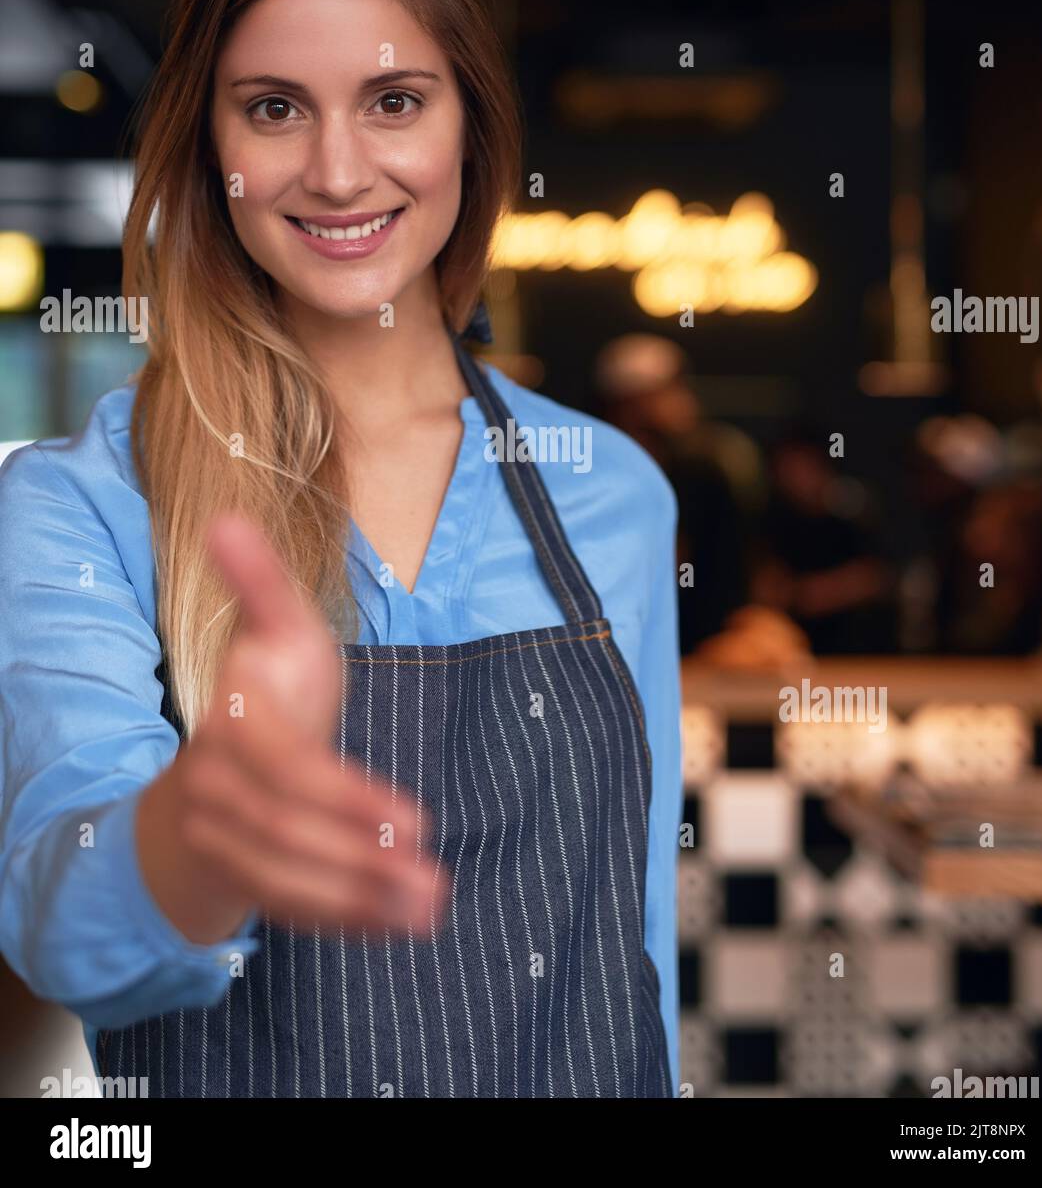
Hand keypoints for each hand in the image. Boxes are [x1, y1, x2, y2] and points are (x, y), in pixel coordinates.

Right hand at [147, 513, 448, 942]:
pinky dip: (347, 921)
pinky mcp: (243, 881)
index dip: (349, 797)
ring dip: (361, 900)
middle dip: (362, 860)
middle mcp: (218, 791)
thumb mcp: (270, 632)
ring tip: (429, 908)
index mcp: (232, 727)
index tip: (414, 818)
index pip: (290, 771)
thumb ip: (260, 583)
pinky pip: (291, 909)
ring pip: (290, 881)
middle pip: (291, 834)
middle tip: (433, 877)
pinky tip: (403, 925)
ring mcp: (224, 842)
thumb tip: (226, 517)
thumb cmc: (260, 692)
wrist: (205, 766)